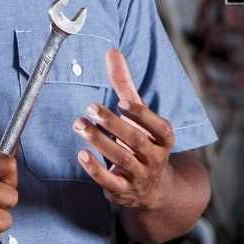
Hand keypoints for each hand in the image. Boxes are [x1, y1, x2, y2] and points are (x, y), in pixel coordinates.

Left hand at [73, 49, 175, 210]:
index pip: (158, 127)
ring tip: (79, 125)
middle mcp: (155, 158)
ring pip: (121, 160)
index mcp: (164, 137)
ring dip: (98, 142)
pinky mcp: (123, 191)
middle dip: (112, 124)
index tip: (122, 102)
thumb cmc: (142, 141)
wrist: (153, 188)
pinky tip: (81, 154)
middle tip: (90, 108)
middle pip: (135, 141)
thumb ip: (125, 84)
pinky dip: (95, 170)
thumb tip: (112, 52)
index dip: (141, 115)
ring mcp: (139, 176)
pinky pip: (110, 181)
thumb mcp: (138, 114)